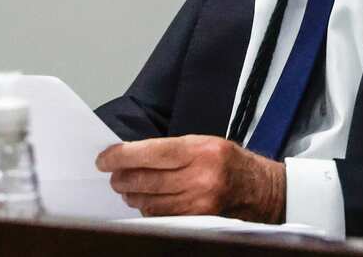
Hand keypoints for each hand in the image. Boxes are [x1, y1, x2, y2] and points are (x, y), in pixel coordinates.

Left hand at [96, 135, 284, 221]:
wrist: (257, 187)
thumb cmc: (226, 160)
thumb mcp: (202, 142)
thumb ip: (170, 149)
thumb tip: (131, 156)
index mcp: (199, 150)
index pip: (151, 152)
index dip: (122, 156)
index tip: (105, 159)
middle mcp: (200, 176)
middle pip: (146, 180)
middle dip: (122, 178)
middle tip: (113, 175)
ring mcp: (199, 201)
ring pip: (150, 201)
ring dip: (132, 195)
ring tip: (127, 188)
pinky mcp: (198, 219)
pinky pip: (162, 216)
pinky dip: (149, 208)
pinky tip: (146, 200)